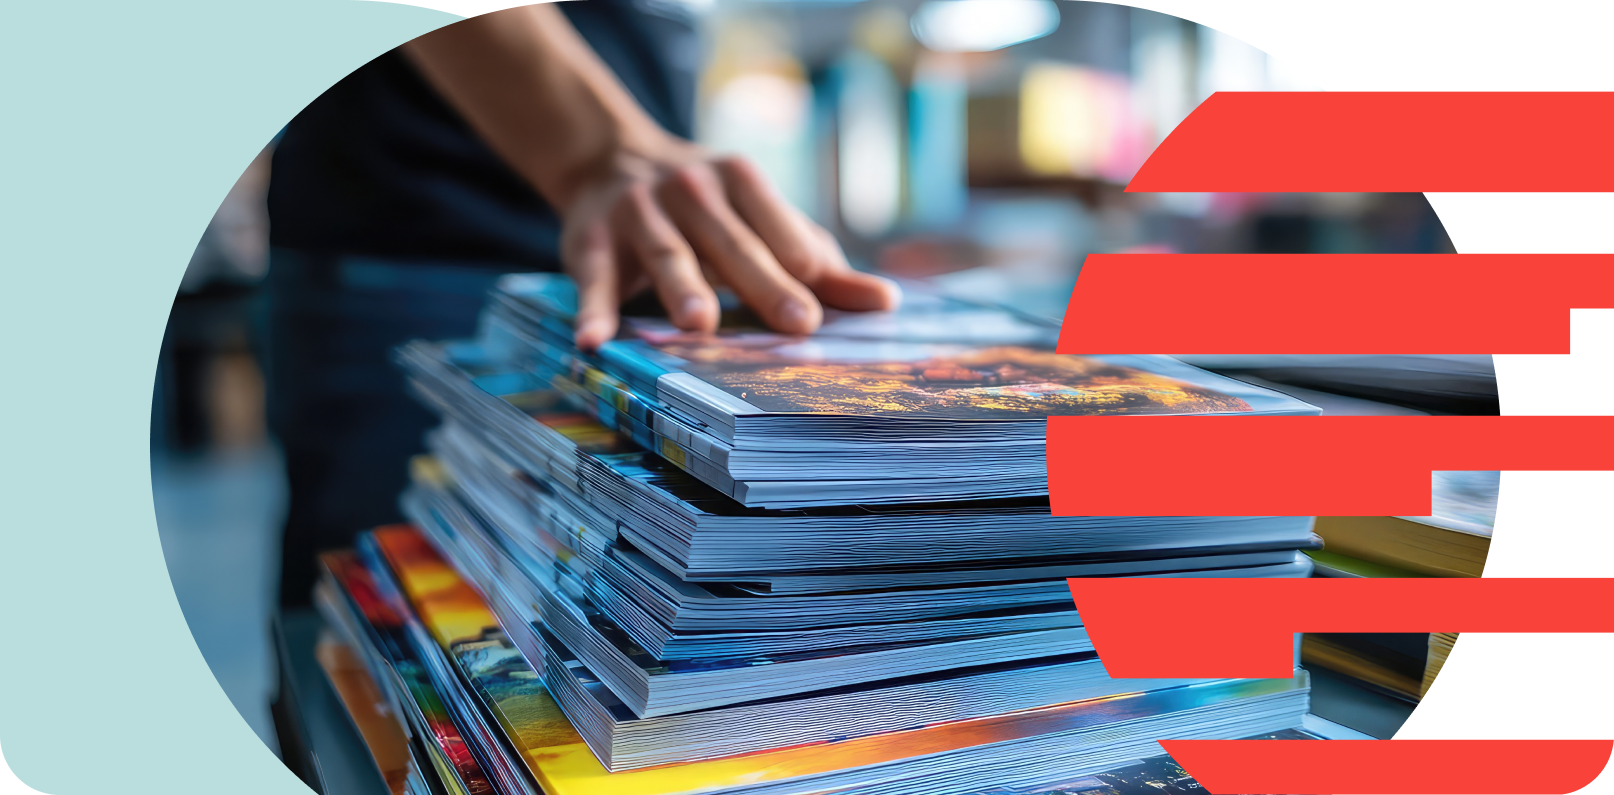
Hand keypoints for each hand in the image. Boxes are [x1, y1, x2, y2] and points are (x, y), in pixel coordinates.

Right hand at [557, 141, 900, 350]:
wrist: (609, 159)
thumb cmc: (710, 208)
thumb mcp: (760, 218)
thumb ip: (818, 262)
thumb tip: (888, 303)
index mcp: (740, 181)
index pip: (777, 225)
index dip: (801, 263)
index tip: (824, 308)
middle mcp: (691, 190)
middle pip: (732, 244)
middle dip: (763, 282)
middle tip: (797, 323)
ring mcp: (638, 212)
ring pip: (667, 254)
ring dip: (682, 287)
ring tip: (699, 323)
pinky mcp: (589, 241)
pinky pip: (593, 279)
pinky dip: (593, 310)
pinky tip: (593, 341)